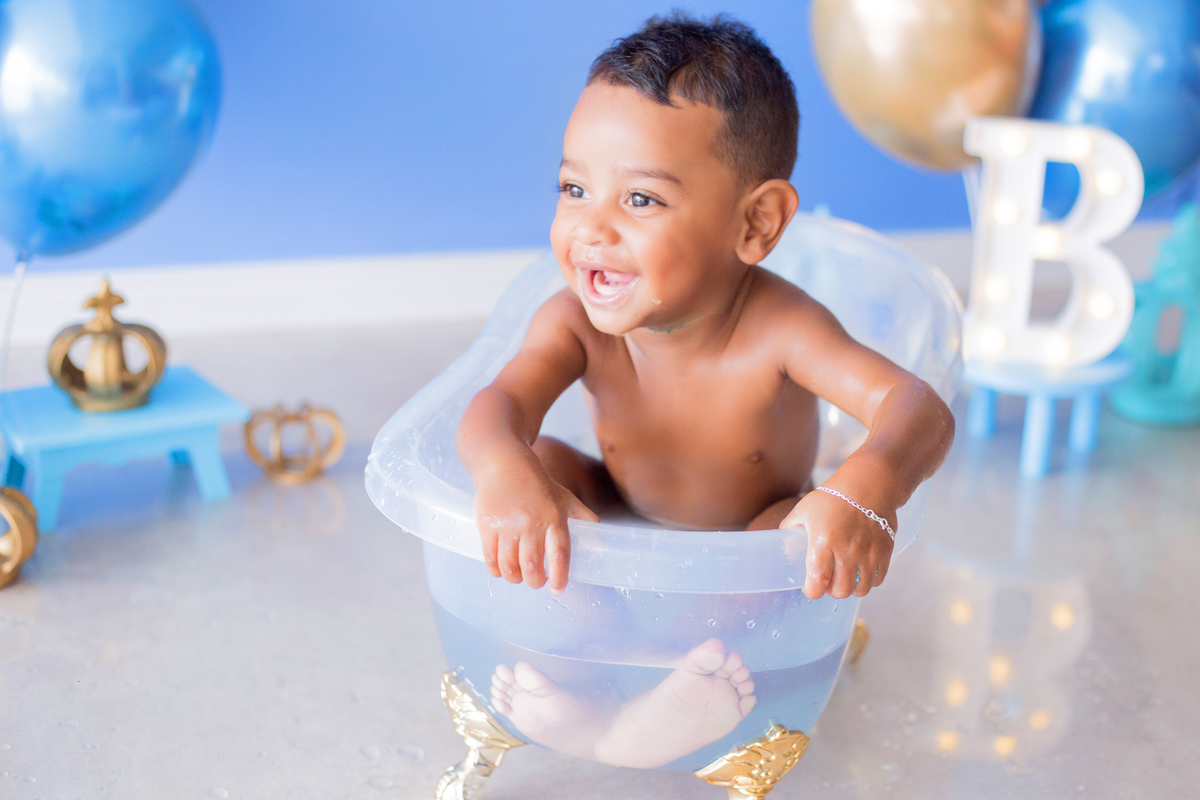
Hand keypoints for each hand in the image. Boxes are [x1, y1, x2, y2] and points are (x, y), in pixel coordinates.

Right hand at [473, 459, 598, 593]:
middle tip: (535, 582)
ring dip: (514, 578)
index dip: (560, 576)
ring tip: (517, 576)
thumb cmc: (538, 483)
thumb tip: (600, 536)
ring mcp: (508, 525)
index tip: (558, 589)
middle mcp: (532, 523)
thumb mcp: (565, 497)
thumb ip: (583, 516)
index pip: (560, 554)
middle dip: (534, 582)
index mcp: (554, 518)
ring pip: (509, 566)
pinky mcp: (488, 524)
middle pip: (532, 566)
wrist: (505, 463)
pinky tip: (500, 569)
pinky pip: (490, 558)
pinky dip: (495, 569)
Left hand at [780, 488, 895, 599]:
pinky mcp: (884, 552)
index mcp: (823, 541)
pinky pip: (878, 580)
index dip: (812, 591)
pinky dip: (869, 582)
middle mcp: (847, 551)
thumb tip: (782, 543)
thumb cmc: (833, 497)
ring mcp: (868, 553)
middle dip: (831, 591)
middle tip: (828, 583)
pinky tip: (861, 572)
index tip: (810, 589)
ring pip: (861, 589)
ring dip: (851, 589)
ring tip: (845, 579)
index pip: (818, 580)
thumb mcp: (804, 509)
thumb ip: (790, 527)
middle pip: (840, 590)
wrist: (868, 485)